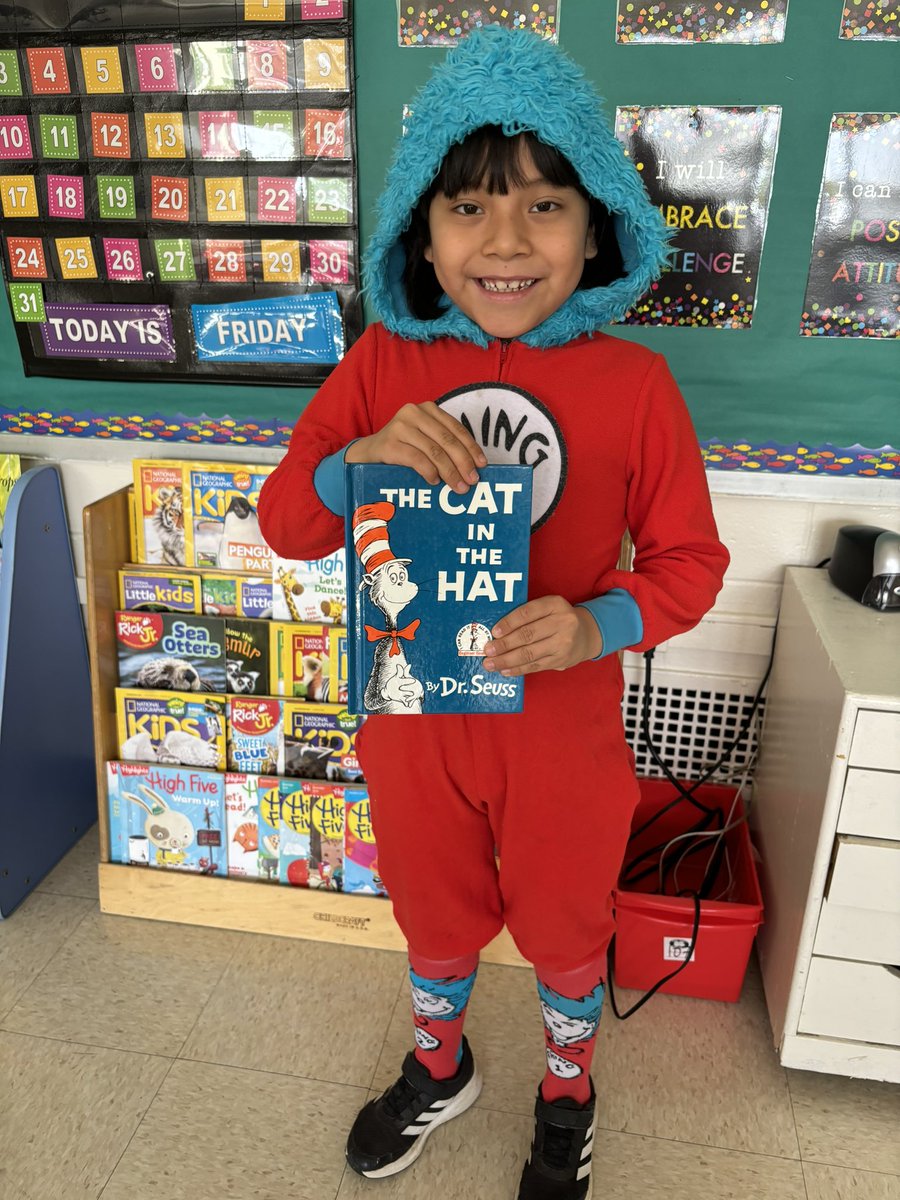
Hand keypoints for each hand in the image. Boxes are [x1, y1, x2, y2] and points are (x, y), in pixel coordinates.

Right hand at [345, 402, 486, 492]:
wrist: (368, 454)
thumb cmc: (402, 449)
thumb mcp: (424, 440)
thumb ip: (444, 446)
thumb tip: (472, 467)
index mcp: (428, 409)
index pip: (456, 429)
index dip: (471, 448)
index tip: (482, 465)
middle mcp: (414, 412)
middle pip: (447, 441)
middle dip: (463, 463)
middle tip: (472, 481)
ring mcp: (400, 426)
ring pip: (434, 452)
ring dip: (449, 473)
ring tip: (458, 487)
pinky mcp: (389, 443)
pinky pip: (416, 459)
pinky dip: (429, 472)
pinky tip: (434, 482)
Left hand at [482, 596, 602, 675]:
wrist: (586, 634)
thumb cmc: (557, 619)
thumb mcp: (547, 608)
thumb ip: (527, 615)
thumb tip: (496, 632)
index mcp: (555, 604)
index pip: (527, 613)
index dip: (509, 623)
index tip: (494, 632)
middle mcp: (562, 622)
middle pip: (527, 635)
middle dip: (504, 645)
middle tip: (487, 651)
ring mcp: (563, 643)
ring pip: (529, 654)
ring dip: (507, 660)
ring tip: (490, 664)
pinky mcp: (561, 660)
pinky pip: (535, 666)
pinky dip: (518, 669)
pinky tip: (505, 670)